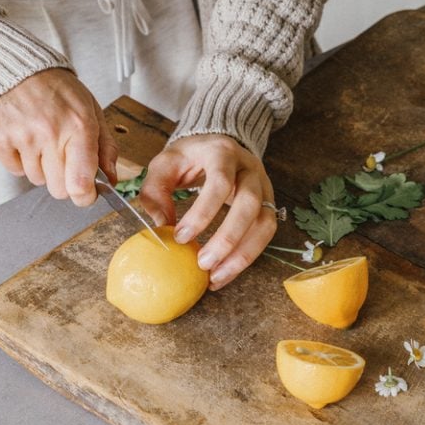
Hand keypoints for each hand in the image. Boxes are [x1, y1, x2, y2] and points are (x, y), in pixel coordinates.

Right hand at [0, 69, 117, 205]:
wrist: (20, 69)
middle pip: (59, 190)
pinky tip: (25, 138)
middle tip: (63, 159)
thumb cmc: (59, 90)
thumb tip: (111, 178)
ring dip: (42, 167)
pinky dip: (21, 160)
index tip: (87, 194)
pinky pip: (15, 170)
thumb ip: (105, 146)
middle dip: (64, 181)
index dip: (85, 197)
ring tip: (42, 140)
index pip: (80, 183)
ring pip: (37, 180)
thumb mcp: (92, 111)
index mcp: (79, 126)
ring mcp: (22, 136)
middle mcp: (50, 132)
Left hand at [137, 134, 277, 289]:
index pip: (220, 182)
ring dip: (243, 254)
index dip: (202, 212)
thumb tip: (160, 225)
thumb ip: (155, 190)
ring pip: (265, 223)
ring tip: (216, 277)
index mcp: (223, 153)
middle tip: (203, 263)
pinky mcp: (268, 205)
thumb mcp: (166, 163)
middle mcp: (250, 168)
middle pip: (250, 204)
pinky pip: (265, 234)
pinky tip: (224, 273)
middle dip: (227, 238)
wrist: (219, 146)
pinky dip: (246, 257)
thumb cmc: (190, 157)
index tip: (181, 237)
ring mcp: (264, 187)